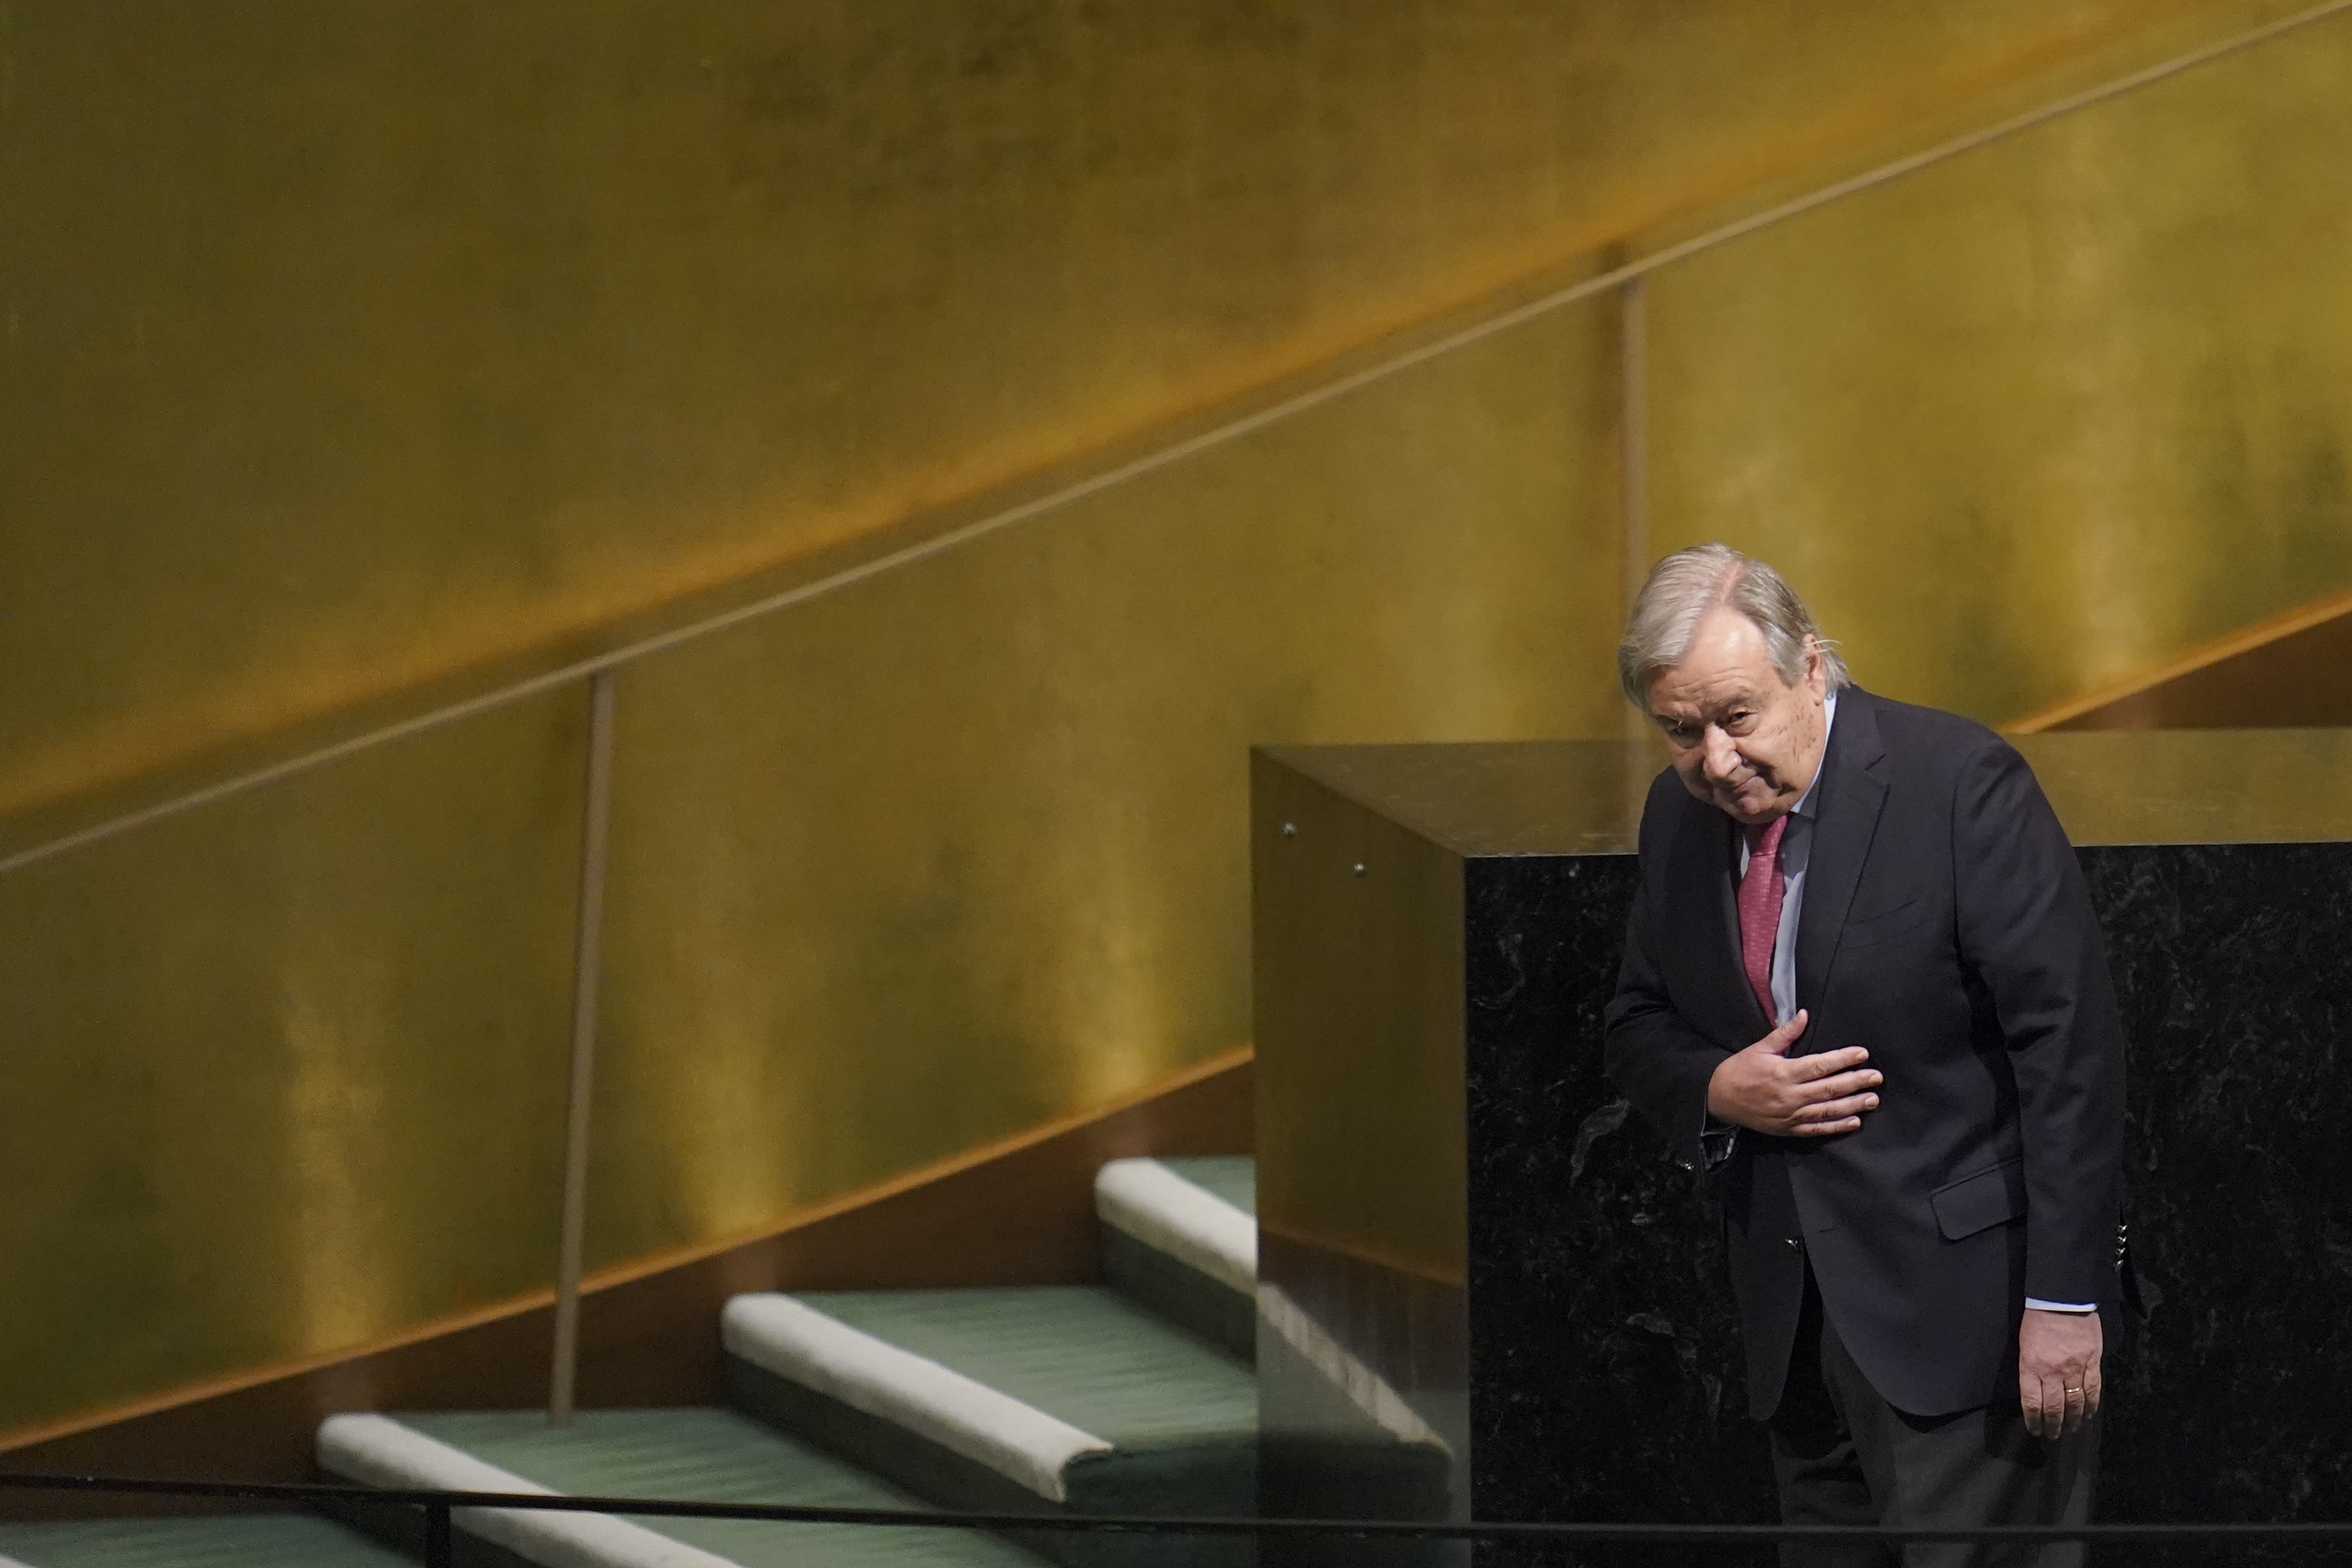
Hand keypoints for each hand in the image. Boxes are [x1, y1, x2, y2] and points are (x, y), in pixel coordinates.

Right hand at [1704, 1010, 1880, 1135]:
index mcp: (1783, 1073)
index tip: (1862, 1054)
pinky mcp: (1789, 1129)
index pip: (1820, 1065)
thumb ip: (1785, 1033)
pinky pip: (1817, 1129)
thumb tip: (1805, 1014)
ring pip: (1828, 1110)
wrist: (1719, 1100)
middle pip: (1829, 1088)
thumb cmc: (1740, 1070)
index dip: (1843, 1059)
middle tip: (1876, 1077)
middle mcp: (1790, 1095)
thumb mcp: (1759, 1048)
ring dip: (1853, 1105)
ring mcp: (1791, 1115)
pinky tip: (1854, 1122)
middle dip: (1855, 1082)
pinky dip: (1836, 1127)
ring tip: (1872, 1099)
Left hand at [2019, 1308, 2101, 1439]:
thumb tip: (2035, 1389)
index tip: (2035, 1430)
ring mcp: (2075, 1369)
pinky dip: (2091, 1405)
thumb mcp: (2024, 1344)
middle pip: (2054, 1407)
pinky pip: (2093, 1390)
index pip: (2032, 1402)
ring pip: (2075, 1403)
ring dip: (2073, 1420)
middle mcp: (2053, 1372)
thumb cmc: (2037, 1319)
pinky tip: (2089, 1414)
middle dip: (2053, 1425)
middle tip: (2053, 1436)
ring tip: (2071, 1430)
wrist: (2062, 1299)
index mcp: (2031, 1367)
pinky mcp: (2093, 1363)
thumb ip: (2030, 1368)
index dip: (2034, 1420)